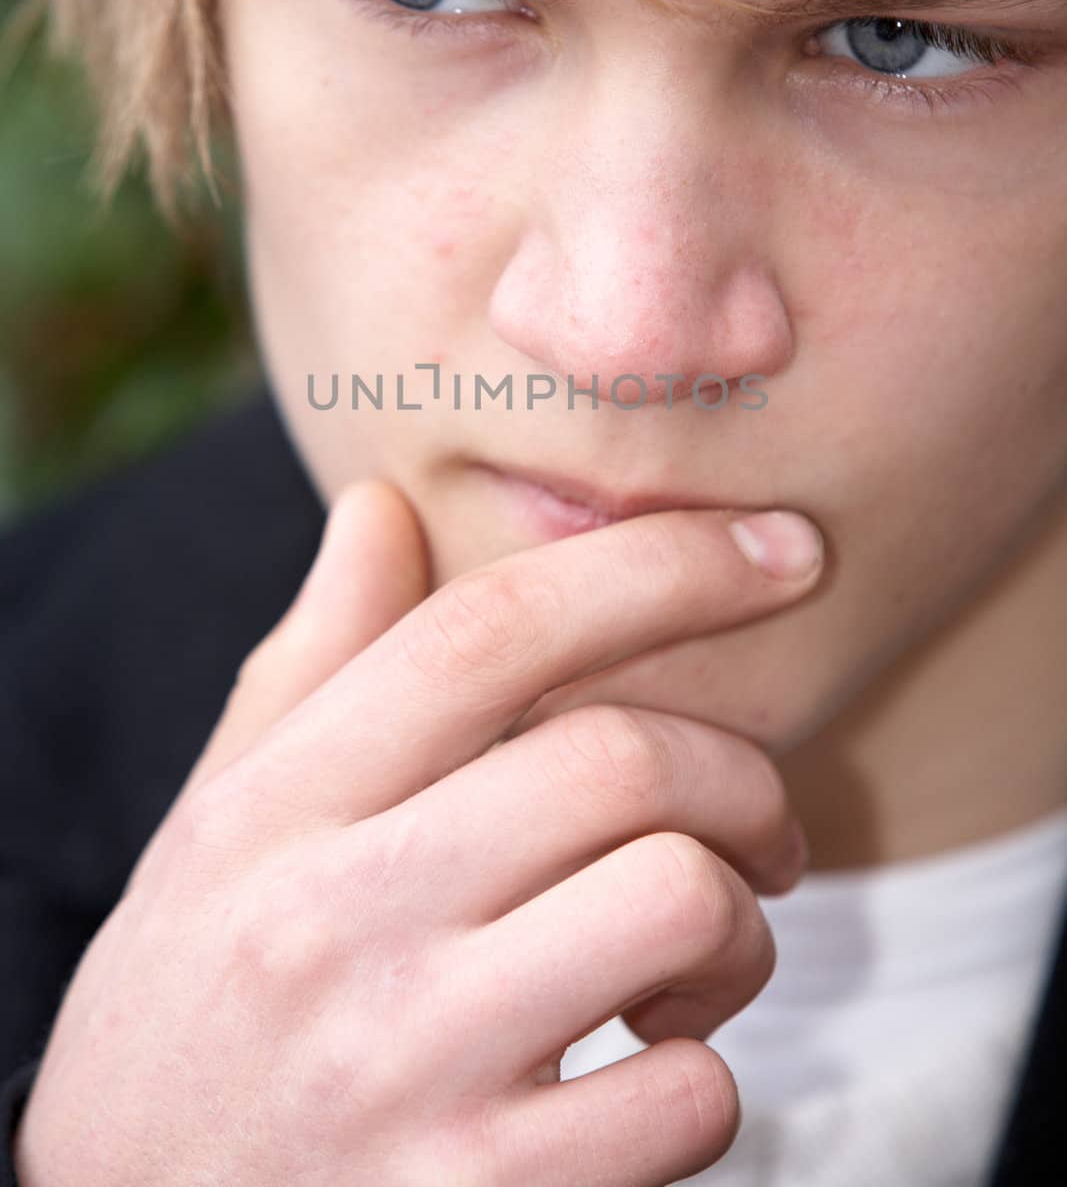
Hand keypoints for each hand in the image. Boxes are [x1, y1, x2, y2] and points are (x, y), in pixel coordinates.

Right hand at [14, 481, 822, 1186]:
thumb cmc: (189, 1008)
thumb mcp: (218, 825)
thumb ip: (310, 663)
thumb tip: (377, 508)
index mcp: (275, 808)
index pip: (489, 632)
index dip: (659, 565)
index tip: (778, 550)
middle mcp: (334, 921)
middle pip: (618, 760)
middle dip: (740, 775)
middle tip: (754, 822)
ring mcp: (405, 1069)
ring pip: (677, 902)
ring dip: (738, 924)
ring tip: (694, 959)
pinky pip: (686, 1096)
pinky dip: (708, 1075)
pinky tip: (647, 1073)